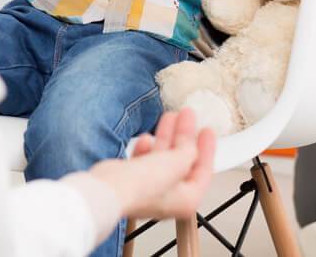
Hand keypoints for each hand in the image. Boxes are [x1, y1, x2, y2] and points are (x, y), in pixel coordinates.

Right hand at [89, 109, 215, 219]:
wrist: (108, 189)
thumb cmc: (142, 185)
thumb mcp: (176, 163)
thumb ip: (188, 151)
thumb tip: (190, 144)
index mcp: (187, 198)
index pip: (203, 170)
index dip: (207, 148)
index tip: (207, 130)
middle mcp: (170, 196)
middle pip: (183, 161)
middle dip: (185, 136)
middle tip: (187, 116)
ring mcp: (150, 188)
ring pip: (163, 157)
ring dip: (166, 136)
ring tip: (169, 116)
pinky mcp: (132, 180)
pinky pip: (145, 160)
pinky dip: (148, 148)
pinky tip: (146, 138)